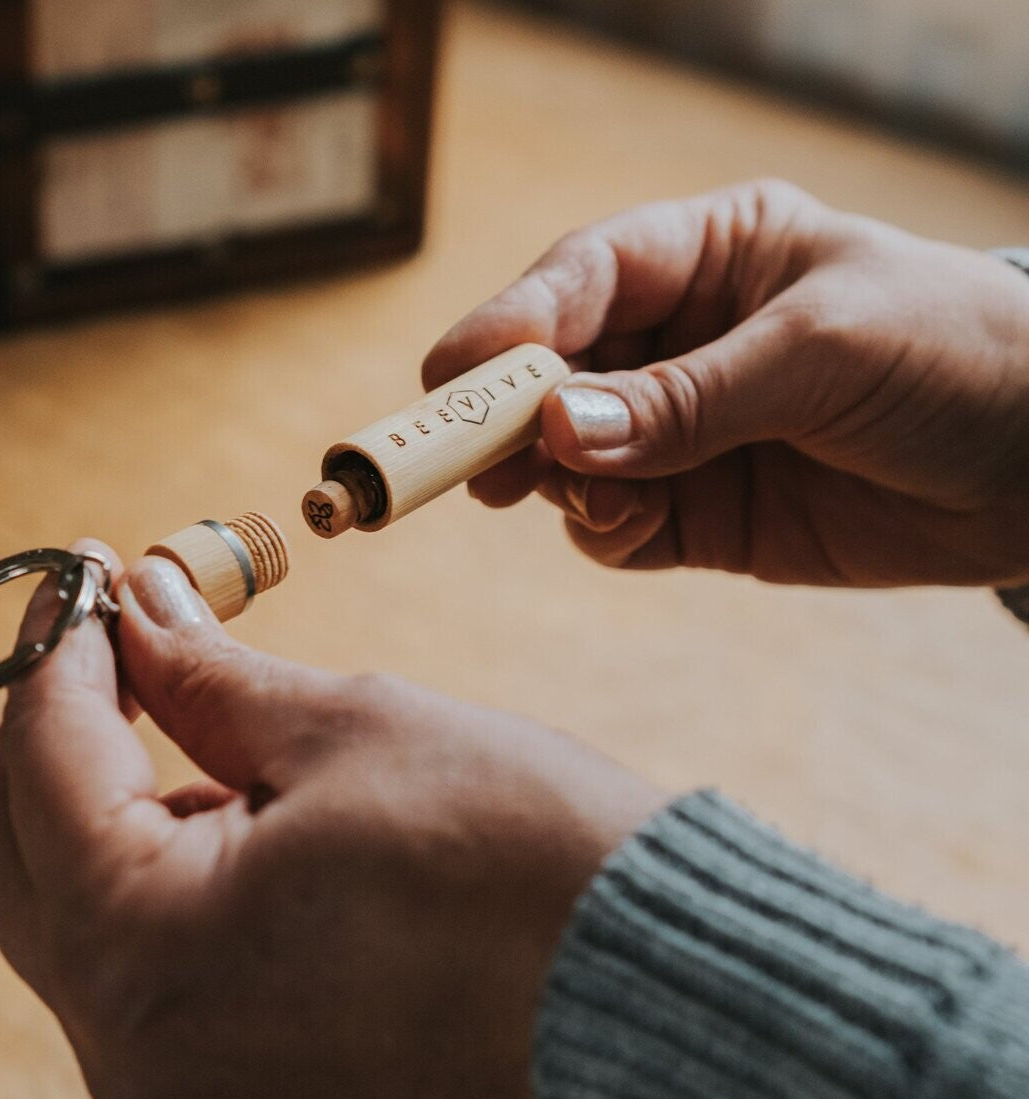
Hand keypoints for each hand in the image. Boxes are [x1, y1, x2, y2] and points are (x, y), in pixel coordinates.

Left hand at [0, 550, 662, 1098]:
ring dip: (115, 816)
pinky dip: (166, 896)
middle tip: (126, 639)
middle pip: (26, 859)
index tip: (86, 573)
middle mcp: (136, 1054)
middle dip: (64, 736)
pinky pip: (155, 985)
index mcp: (142, 951)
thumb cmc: (516, 853)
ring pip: (86, 926)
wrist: (654, 992)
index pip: (42, 764)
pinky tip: (239, 829)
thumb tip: (133, 603)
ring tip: (207, 734)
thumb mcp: (343, 728)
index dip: (60, 648)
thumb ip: (202, 673)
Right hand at [424, 179, 1028, 586]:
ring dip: (556, 482)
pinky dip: (602, 531)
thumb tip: (557, 435)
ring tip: (589, 496)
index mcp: (714, 256)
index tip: (456, 377)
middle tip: (470, 463)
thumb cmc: (954, 358)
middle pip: (552, 374)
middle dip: (507, 417)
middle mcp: (682, 343)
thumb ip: (687, 399)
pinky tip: (631, 526)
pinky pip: (612, 526)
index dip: (512, 324)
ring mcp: (683, 435)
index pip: (585, 279)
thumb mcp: (822, 354)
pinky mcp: (698, 517)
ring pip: (568, 460)